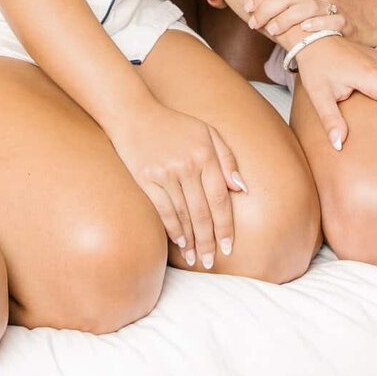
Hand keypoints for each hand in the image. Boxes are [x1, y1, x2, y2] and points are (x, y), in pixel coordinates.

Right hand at [109, 101, 245, 267]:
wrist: (134, 113)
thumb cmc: (174, 125)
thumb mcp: (206, 133)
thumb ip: (226, 158)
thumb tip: (242, 189)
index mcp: (205, 153)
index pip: (220, 198)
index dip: (225, 226)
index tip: (228, 247)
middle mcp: (187, 164)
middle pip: (203, 212)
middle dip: (209, 241)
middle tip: (211, 262)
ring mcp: (166, 172)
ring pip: (183, 215)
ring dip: (191, 241)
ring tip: (195, 258)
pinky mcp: (146, 178)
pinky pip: (163, 210)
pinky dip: (172, 229)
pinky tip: (179, 241)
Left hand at [247, 0, 374, 45]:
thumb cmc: (346, 1)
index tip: (247, 6)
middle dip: (266, 7)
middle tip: (253, 22)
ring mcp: (335, 4)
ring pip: (305, 6)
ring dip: (285, 18)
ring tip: (271, 30)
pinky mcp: (347, 21)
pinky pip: (330, 20)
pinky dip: (315, 23)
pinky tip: (303, 30)